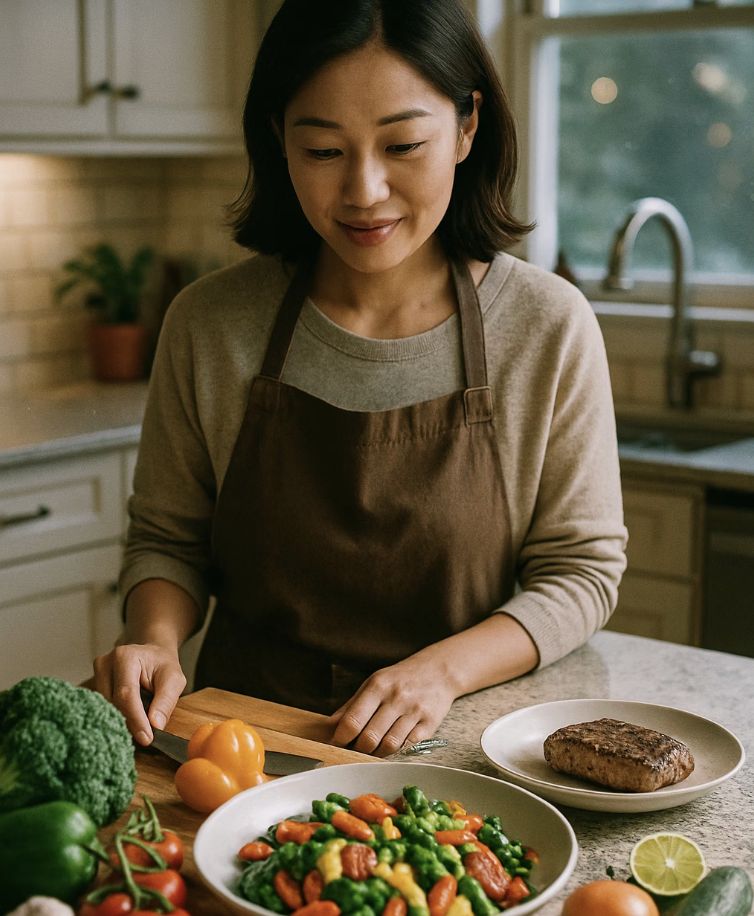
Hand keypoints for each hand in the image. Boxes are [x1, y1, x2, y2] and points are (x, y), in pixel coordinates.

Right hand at [93, 642, 185, 745]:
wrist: (152, 653)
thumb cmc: (163, 665)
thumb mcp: (174, 679)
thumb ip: (166, 701)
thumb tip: (156, 725)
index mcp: (125, 657)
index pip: (126, 694)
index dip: (136, 719)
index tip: (146, 738)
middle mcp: (105, 664)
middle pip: (112, 704)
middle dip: (129, 724)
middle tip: (145, 737)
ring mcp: (96, 675)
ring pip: (104, 709)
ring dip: (122, 722)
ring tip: (139, 727)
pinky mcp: (92, 685)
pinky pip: (101, 708)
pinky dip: (115, 718)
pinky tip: (127, 723)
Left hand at [328, 651, 456, 756]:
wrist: (438, 671)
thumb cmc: (401, 678)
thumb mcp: (373, 683)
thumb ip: (351, 705)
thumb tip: (329, 726)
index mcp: (378, 686)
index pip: (353, 720)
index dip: (341, 737)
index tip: (337, 743)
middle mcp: (397, 698)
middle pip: (370, 737)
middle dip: (359, 749)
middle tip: (356, 748)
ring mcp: (415, 711)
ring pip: (389, 745)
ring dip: (378, 753)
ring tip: (374, 748)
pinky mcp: (430, 723)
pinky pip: (409, 746)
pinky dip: (397, 751)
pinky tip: (393, 745)